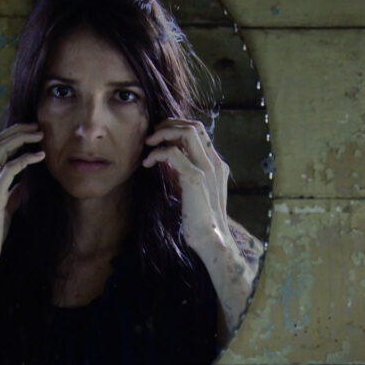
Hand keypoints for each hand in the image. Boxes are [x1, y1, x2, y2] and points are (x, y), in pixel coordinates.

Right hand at [0, 123, 44, 270]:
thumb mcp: (4, 211)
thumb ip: (11, 196)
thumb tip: (23, 186)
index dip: (11, 136)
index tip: (30, 132)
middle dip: (16, 130)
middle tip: (37, 127)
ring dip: (20, 138)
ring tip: (39, 135)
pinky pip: (9, 170)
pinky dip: (25, 159)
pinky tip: (39, 156)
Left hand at [142, 118, 230, 254]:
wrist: (212, 239)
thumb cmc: (200, 220)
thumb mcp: (194, 190)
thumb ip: (186, 173)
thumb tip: (169, 160)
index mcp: (216, 164)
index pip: (199, 131)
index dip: (177, 127)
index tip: (159, 136)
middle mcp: (214, 162)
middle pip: (194, 126)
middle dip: (169, 124)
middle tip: (151, 136)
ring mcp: (207, 168)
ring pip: (187, 132)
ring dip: (163, 133)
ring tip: (148, 144)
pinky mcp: (195, 178)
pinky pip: (173, 153)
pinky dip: (157, 153)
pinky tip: (148, 163)